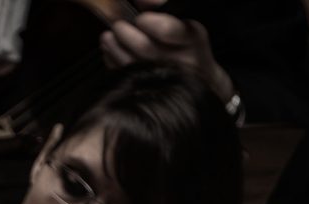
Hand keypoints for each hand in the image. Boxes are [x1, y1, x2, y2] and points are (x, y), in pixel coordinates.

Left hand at [100, 0, 234, 104]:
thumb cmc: (188, 46)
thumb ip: (162, 7)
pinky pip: (125, 76)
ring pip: (131, 63)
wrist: (200, 80)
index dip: (148, 22)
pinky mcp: (148, 91)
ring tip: (108, 36)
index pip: (166, 30)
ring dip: (114, 47)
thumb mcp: (185, 24)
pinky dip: (112, 61)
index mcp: (191, 38)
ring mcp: (162, 79)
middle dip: (125, 32)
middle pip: (144, 47)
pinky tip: (111, 51)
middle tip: (118, 25)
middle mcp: (178, 60)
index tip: (141, 18)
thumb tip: (140, 0)